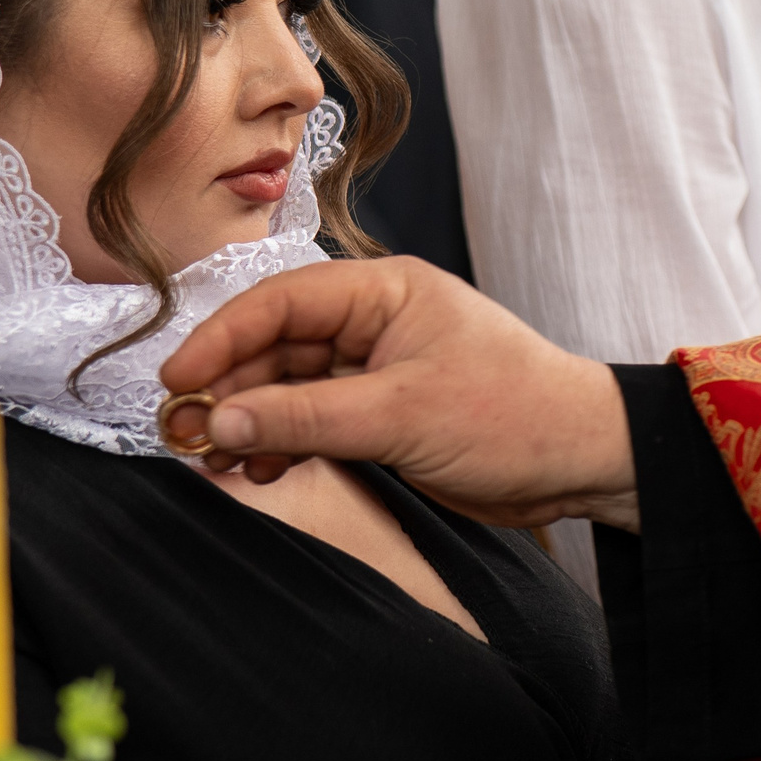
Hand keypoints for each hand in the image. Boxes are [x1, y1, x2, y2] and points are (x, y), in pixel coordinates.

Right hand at [157, 258, 641, 531]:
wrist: (583, 460)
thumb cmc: (516, 415)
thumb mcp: (402, 416)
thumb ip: (306, 418)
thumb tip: (222, 420)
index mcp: (386, 290)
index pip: (281, 301)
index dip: (221, 338)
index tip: (177, 379)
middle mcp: (376, 320)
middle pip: (276, 344)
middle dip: (228, 387)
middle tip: (182, 433)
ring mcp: (377, 367)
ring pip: (289, 386)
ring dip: (250, 421)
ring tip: (214, 461)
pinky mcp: (383, 412)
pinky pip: (313, 419)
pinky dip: (282, 443)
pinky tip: (259, 471)